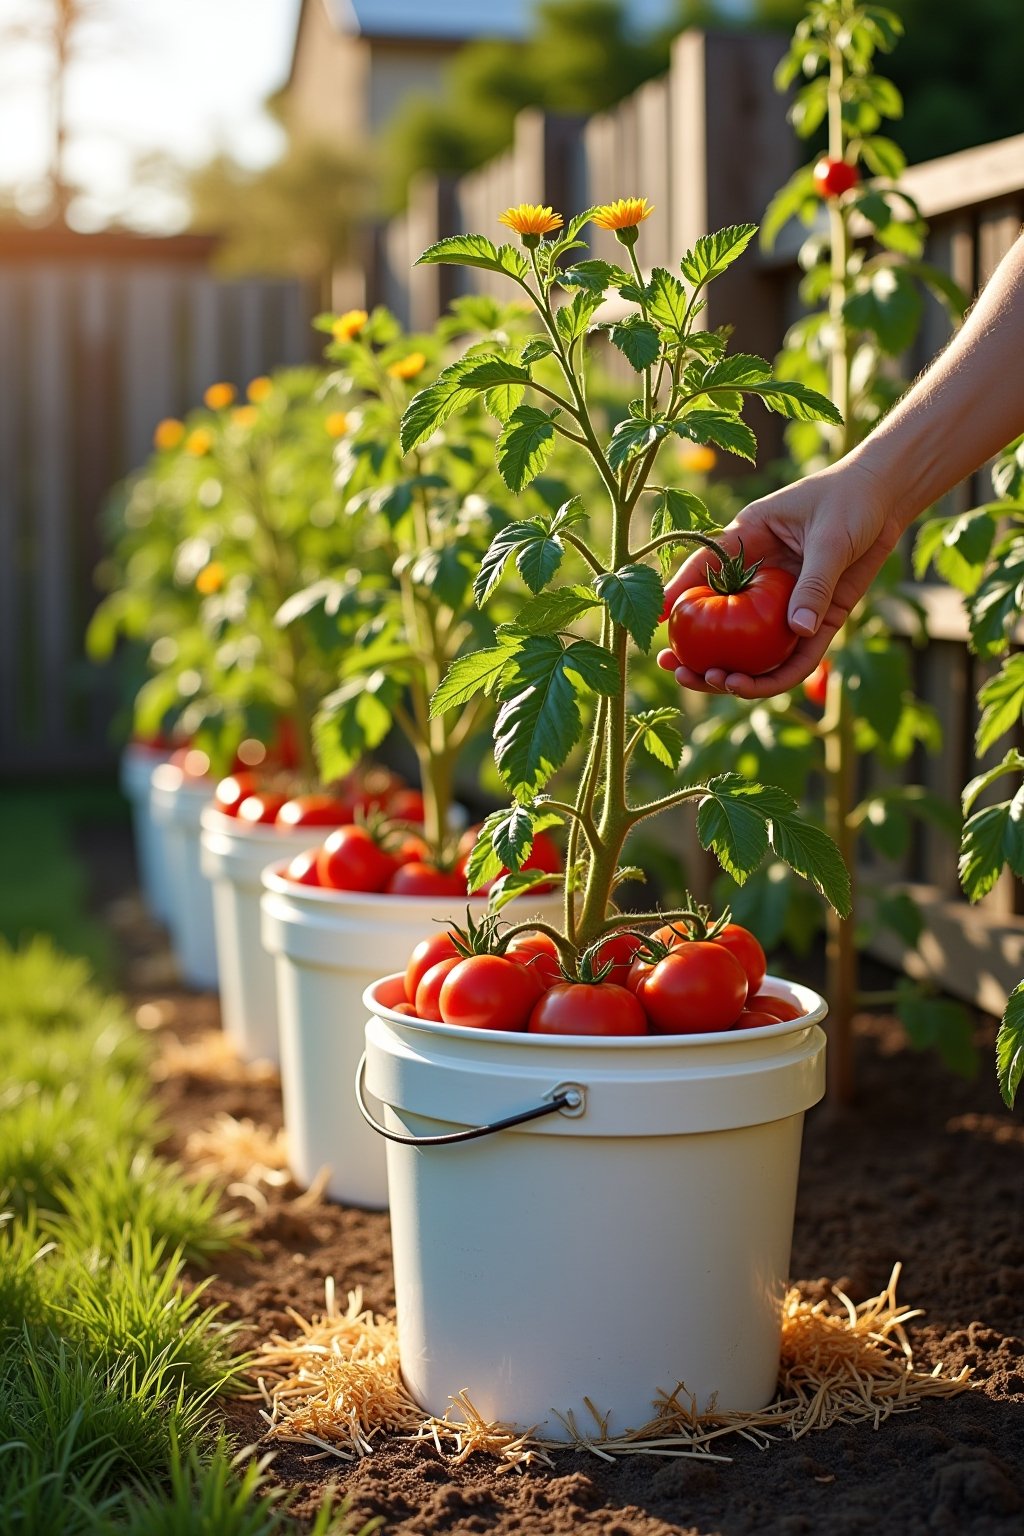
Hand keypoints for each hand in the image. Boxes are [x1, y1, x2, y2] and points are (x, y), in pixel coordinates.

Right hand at [657, 457, 904, 696]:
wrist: (887, 498)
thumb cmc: (850, 500)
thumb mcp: (830, 537)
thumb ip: (814, 582)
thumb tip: (799, 631)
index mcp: (747, 541)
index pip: (703, 571)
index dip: (677, 596)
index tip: (656, 623)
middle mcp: (760, 578)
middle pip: (721, 621)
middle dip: (698, 651)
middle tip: (682, 673)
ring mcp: (785, 602)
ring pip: (753, 648)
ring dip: (733, 672)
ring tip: (716, 684)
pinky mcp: (816, 619)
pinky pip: (794, 655)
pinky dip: (778, 675)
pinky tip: (756, 687)